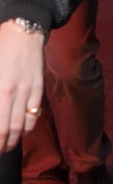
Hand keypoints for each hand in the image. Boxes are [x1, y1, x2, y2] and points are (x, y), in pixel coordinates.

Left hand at [0, 21, 44, 152]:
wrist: (23, 32)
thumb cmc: (1, 48)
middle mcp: (12, 94)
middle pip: (8, 128)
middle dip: (3, 144)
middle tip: (0, 150)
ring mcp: (27, 92)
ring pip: (23, 124)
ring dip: (15, 139)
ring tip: (9, 145)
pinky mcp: (38, 88)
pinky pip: (35, 113)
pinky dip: (29, 126)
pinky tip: (23, 130)